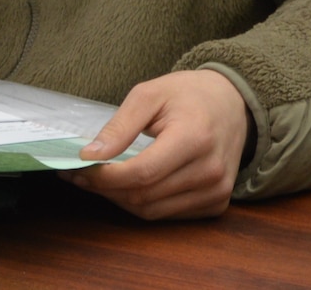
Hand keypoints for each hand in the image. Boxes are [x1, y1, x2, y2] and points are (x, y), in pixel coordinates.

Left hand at [62, 68, 252, 219]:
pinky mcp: (217, 204)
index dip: (105, 176)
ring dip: (119, 199)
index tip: (78, 167)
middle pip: (144, 195)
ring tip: (99, 180)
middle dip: (105, 188)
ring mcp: (217, 192)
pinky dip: (141, 204)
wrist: (231, 104)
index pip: (142, 173)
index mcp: (195, 139)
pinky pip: (168, 214)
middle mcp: (211, 171)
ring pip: (153, 211)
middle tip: (80, 174)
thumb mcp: (149, 95)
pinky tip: (127, 186)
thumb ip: (119, 126)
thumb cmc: (187, 95)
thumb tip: (90, 155)